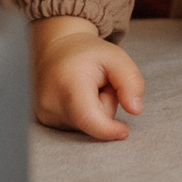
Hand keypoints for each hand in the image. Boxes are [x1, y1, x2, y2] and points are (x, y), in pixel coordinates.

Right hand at [30, 15, 143, 140]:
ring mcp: (45, 114)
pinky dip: (82, 115)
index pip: (87, 117)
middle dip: (104, 107)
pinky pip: (76, 127)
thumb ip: (131, 82)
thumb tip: (135, 110)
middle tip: (98, 85)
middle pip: (93, 122)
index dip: (107, 129)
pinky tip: (75, 98)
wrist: (57, 49)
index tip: (124, 132)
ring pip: (86, 126)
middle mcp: (51, 102)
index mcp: (68, 83)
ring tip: (85, 89)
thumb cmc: (89, 54)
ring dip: (93, 112)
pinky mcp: (45, 121)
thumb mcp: (117, 58)